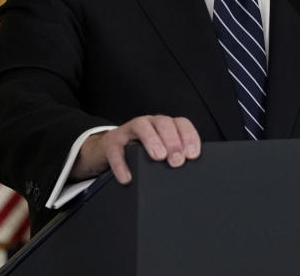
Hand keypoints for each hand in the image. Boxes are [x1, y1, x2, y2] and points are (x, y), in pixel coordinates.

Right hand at [70, 115, 200, 183]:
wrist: (107, 151)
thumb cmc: (139, 154)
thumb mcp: (158, 153)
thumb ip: (172, 158)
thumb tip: (190, 177)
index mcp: (164, 126)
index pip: (181, 124)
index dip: (189, 137)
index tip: (192, 155)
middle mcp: (149, 123)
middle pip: (164, 123)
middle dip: (173, 141)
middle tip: (177, 161)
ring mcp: (129, 130)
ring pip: (142, 126)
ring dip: (152, 140)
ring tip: (159, 157)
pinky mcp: (111, 142)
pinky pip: (116, 150)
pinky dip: (121, 164)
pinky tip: (127, 177)